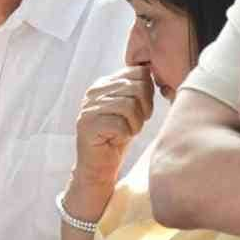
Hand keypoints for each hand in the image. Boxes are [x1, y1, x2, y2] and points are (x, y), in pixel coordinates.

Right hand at [66, 66, 154, 219]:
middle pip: (136, 87)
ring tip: (128, 131)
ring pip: (129, 105)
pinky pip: (120, 124)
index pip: (137, 72)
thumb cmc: (117, 137)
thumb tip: (151, 71)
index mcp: (104, 83)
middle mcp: (93, 92)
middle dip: (144, 108)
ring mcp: (89, 108)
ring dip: (136, 123)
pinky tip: (118, 139)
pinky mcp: (88, 126)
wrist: (98, 167)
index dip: (148, 91)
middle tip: (136, 123)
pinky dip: (126, 134)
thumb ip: (136, 89)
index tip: (142, 108)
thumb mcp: (130, 109)